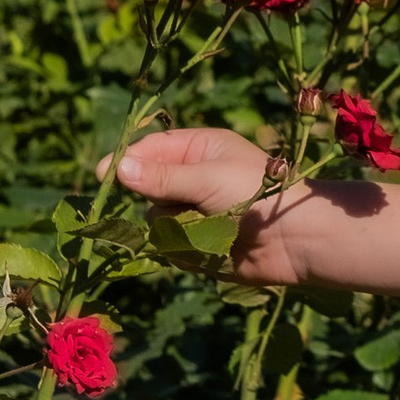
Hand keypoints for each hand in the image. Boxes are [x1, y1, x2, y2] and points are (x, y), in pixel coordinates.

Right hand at [117, 126, 343, 285]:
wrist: (297, 240)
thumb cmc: (258, 194)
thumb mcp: (207, 178)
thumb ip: (162, 176)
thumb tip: (116, 168)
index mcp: (199, 149)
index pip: (149, 149)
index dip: (126, 161)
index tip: (103, 174)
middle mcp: (192, 178)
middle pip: (146, 188)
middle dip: (156, 199)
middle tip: (181, 205)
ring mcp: (194, 212)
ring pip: (155, 221)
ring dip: (174, 227)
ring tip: (210, 228)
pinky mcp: (197, 243)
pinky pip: (170, 247)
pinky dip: (185, 250)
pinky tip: (211, 248)